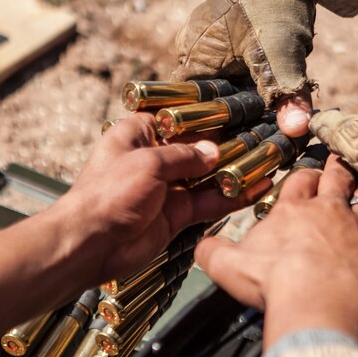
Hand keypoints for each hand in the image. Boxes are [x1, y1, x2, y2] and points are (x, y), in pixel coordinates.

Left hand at [61, 113, 270, 282]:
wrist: (90, 244)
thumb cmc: (108, 193)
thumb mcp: (148, 162)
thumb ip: (185, 156)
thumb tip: (214, 152)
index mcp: (138, 135)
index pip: (177, 118)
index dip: (204, 116)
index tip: (236, 112)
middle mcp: (154, 159)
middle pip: (197, 148)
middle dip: (226, 145)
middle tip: (260, 137)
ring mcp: (167, 188)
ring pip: (208, 176)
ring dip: (234, 171)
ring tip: (266, 161)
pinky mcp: (177, 215)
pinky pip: (209, 202)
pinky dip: (232, 197)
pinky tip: (257, 188)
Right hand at [172, 0, 315, 136]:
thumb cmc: (273, 6)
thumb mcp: (282, 57)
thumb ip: (287, 94)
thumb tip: (297, 128)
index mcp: (191, 56)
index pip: (190, 107)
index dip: (212, 126)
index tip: (235, 138)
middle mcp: (188, 47)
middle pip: (207, 97)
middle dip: (233, 111)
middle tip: (257, 124)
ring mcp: (201, 36)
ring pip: (220, 81)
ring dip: (241, 93)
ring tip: (263, 101)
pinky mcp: (218, 29)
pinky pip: (228, 63)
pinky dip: (246, 75)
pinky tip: (265, 79)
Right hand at [196, 157, 357, 346]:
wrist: (317, 301)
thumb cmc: (275, 282)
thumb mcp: (229, 266)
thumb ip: (213, 252)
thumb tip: (202, 247)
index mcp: (292, 210)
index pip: (299, 181)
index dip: (304, 177)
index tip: (307, 177)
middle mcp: (328, 210)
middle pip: (336, 179)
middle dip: (339, 170)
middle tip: (342, 163)